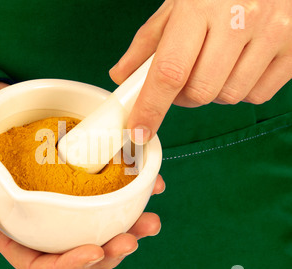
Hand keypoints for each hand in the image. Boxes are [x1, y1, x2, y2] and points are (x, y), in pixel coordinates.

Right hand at [0, 81, 163, 268]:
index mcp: (9, 226)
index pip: (39, 262)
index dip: (68, 266)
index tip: (94, 250)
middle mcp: (38, 216)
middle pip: (76, 249)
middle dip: (108, 251)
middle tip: (134, 237)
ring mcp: (58, 194)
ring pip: (96, 222)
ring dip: (127, 225)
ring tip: (150, 219)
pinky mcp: (73, 168)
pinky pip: (104, 186)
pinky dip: (129, 189)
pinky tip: (148, 183)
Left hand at [110, 0, 291, 141]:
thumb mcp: (179, 5)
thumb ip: (148, 42)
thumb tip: (121, 76)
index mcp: (200, 8)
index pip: (170, 71)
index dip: (151, 108)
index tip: (139, 130)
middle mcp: (240, 21)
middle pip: (200, 93)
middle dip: (183, 96)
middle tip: (184, 77)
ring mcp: (273, 35)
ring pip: (229, 97)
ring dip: (214, 91)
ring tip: (216, 63)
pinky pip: (258, 96)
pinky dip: (242, 90)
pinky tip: (240, 64)